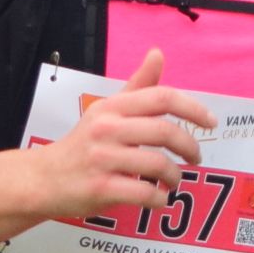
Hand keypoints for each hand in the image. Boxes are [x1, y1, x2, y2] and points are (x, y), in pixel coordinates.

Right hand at [25, 48, 215, 218]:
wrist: (43, 179)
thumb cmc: (83, 143)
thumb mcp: (107, 111)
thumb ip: (137, 87)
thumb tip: (158, 53)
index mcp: (113, 107)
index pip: (161, 98)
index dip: (193, 108)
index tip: (210, 122)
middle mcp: (107, 129)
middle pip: (165, 132)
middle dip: (190, 147)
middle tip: (196, 158)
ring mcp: (103, 159)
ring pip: (158, 165)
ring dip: (174, 176)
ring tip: (173, 181)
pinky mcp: (100, 188)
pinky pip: (143, 193)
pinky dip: (158, 199)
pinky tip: (158, 198)